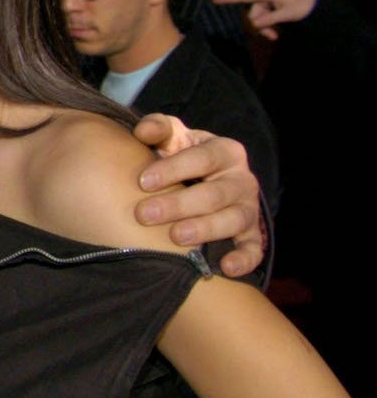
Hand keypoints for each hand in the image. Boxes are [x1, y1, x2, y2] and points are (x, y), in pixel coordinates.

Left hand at [133, 115, 263, 275]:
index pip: (202, 158)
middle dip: (178, 204)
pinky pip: (254, 248)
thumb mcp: (173, 136)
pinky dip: (244, 259)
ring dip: (205, 230)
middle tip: (144, 214)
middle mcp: (242, 179)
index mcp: (225, 151)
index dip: (174, 169)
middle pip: (214, 193)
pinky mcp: (252, 233)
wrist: (204, 178)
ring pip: (233, 220)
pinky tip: (226, 268)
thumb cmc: (182, 155)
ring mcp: (249, 208)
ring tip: (176, 237)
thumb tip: (143, 131)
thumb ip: (159, 128)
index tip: (143, 181)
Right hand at [215, 0, 318, 40]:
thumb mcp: (288, 13)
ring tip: (275, 37)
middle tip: (272, 37)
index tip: (214, 0)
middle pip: (252, 13)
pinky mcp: (271, 7)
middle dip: (259, 26)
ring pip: (257, 18)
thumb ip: (270, 19)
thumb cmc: (304, 4)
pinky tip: (275, 34)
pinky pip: (263, 18)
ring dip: (264, 28)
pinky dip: (267, 26)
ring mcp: (267, 1)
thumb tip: (255, 25)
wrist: (317, 2)